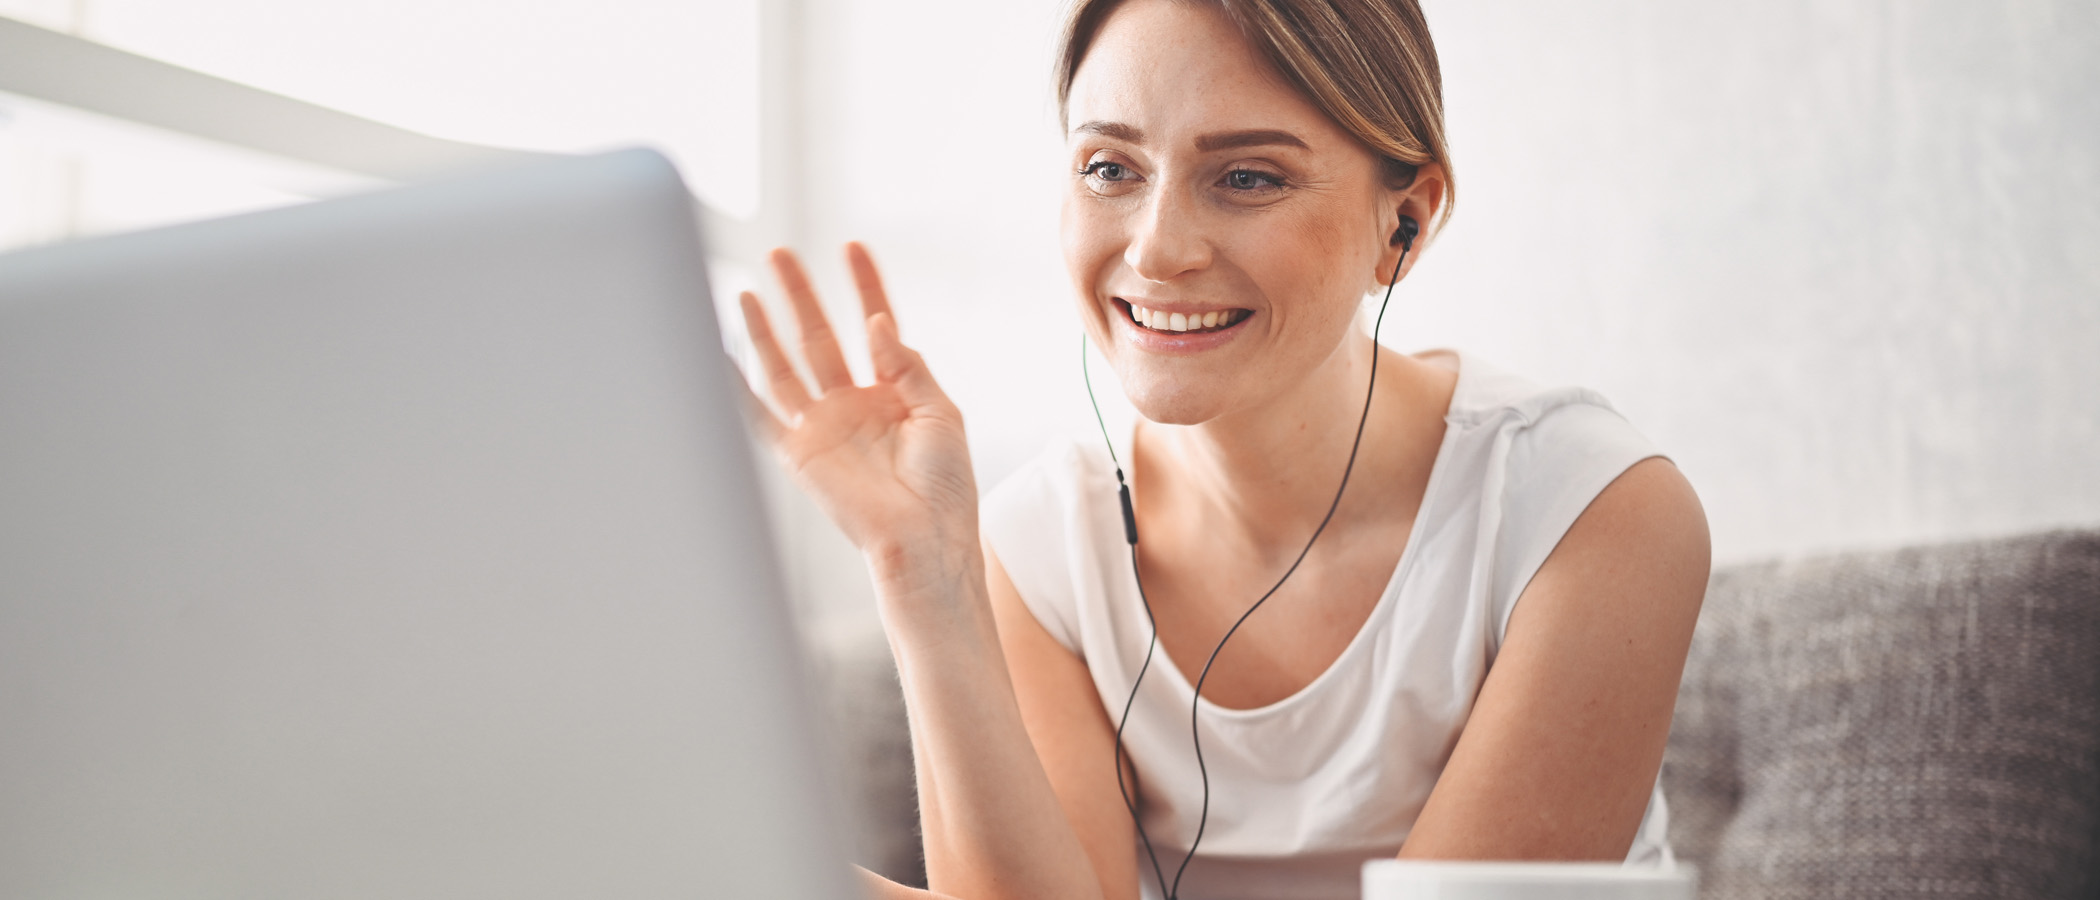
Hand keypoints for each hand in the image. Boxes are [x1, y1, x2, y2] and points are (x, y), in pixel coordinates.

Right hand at [739, 243, 978, 590]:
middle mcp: (852, 404)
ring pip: (786, 366)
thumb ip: (907, 365)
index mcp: (892, 392)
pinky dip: (736, 388)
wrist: (928, 538)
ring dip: (766, 329)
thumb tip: (877, 322)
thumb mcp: (941, 412)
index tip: (852, 247)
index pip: (874, 324)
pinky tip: (720, 354)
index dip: (864, 286)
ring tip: (750, 290)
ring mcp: (824, 427)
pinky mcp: (801, 454)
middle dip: (802, 295)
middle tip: (782, 254)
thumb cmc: (945, 486)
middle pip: (820, 336)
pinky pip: (761, 416)